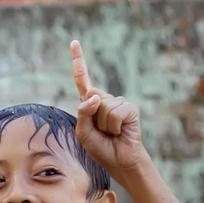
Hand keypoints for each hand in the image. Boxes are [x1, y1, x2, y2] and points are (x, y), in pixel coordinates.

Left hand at [70, 40, 147, 176]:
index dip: (78, 61)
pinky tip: (120, 132)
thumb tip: (93, 95)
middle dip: (90, 118)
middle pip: (89, 96)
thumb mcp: (83, 132)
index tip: (74, 42)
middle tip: (100, 131)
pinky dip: (114, 126)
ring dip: (103, 125)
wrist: (119, 160)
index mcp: (89, 103)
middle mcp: (104, 99)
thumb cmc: (100, 147)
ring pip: (102, 106)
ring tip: (111, 133)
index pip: (82, 79)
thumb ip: (83, 113)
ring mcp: (118, 102)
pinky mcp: (129, 108)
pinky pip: (115, 113)